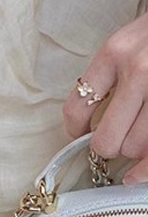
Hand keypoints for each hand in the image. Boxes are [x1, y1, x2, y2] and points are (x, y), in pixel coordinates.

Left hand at [64, 11, 147, 183]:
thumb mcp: (134, 40)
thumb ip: (113, 76)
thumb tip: (88, 127)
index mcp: (117, 51)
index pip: (78, 106)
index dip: (76, 130)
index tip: (80, 137)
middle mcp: (140, 68)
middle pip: (107, 139)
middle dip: (111, 147)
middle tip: (120, 140)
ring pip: (136, 147)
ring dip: (139, 150)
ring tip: (144, 132)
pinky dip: (145, 170)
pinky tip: (138, 176)